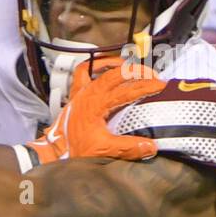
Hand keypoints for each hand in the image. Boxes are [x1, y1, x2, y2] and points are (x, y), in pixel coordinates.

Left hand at [29, 57, 162, 163]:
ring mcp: (80, 91)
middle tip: (153, 76)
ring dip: (119, 65)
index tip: (161, 86)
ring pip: (100, 68)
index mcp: (97, 103)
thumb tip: (151, 147)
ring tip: (134, 67)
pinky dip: (94, 66)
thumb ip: (128, 147)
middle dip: (137, 71)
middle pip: (117, 73)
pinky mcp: (75, 94)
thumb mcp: (103, 150)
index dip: (146, 86)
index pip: (127, 90)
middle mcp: (89, 93)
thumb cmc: (74, 149)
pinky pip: (83, 72)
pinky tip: (106, 66)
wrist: (54, 150)